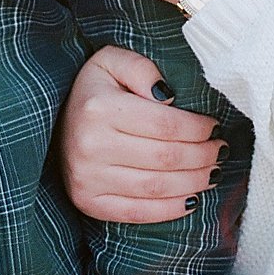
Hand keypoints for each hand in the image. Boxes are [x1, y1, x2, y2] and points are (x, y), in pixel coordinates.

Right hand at [60, 46, 226, 223]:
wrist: (52, 119)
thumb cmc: (94, 88)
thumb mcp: (113, 61)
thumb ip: (143, 69)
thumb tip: (169, 96)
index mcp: (100, 109)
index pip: (166, 125)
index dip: (198, 129)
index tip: (215, 126)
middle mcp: (90, 147)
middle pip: (165, 158)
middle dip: (203, 156)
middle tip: (221, 150)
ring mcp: (86, 179)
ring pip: (156, 187)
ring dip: (194, 182)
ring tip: (214, 172)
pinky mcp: (87, 202)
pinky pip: (135, 213)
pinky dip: (169, 210)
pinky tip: (192, 199)